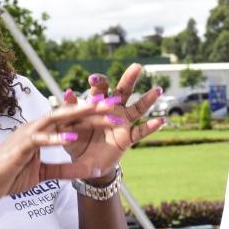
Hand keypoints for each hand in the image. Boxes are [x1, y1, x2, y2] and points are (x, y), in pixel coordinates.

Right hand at [0, 99, 114, 203]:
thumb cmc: (10, 175)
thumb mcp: (43, 175)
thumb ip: (64, 171)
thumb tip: (87, 170)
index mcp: (42, 132)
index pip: (72, 120)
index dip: (93, 115)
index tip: (114, 112)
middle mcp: (37, 127)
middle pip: (69, 114)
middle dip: (93, 108)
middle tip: (116, 103)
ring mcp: (28, 134)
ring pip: (58, 119)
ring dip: (79, 114)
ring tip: (100, 110)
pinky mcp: (21, 145)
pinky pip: (41, 139)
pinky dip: (56, 137)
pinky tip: (72, 136)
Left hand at [60, 63, 164, 181]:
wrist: (84, 162)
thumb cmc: (75, 140)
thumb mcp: (68, 126)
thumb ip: (69, 110)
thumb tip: (67, 92)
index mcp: (96, 105)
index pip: (99, 90)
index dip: (98, 83)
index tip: (93, 79)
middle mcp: (112, 110)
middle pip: (123, 91)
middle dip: (129, 79)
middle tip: (137, 67)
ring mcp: (122, 123)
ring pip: (137, 108)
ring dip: (147, 99)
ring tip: (158, 90)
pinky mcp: (127, 137)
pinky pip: (140, 131)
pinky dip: (150, 127)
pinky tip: (160, 120)